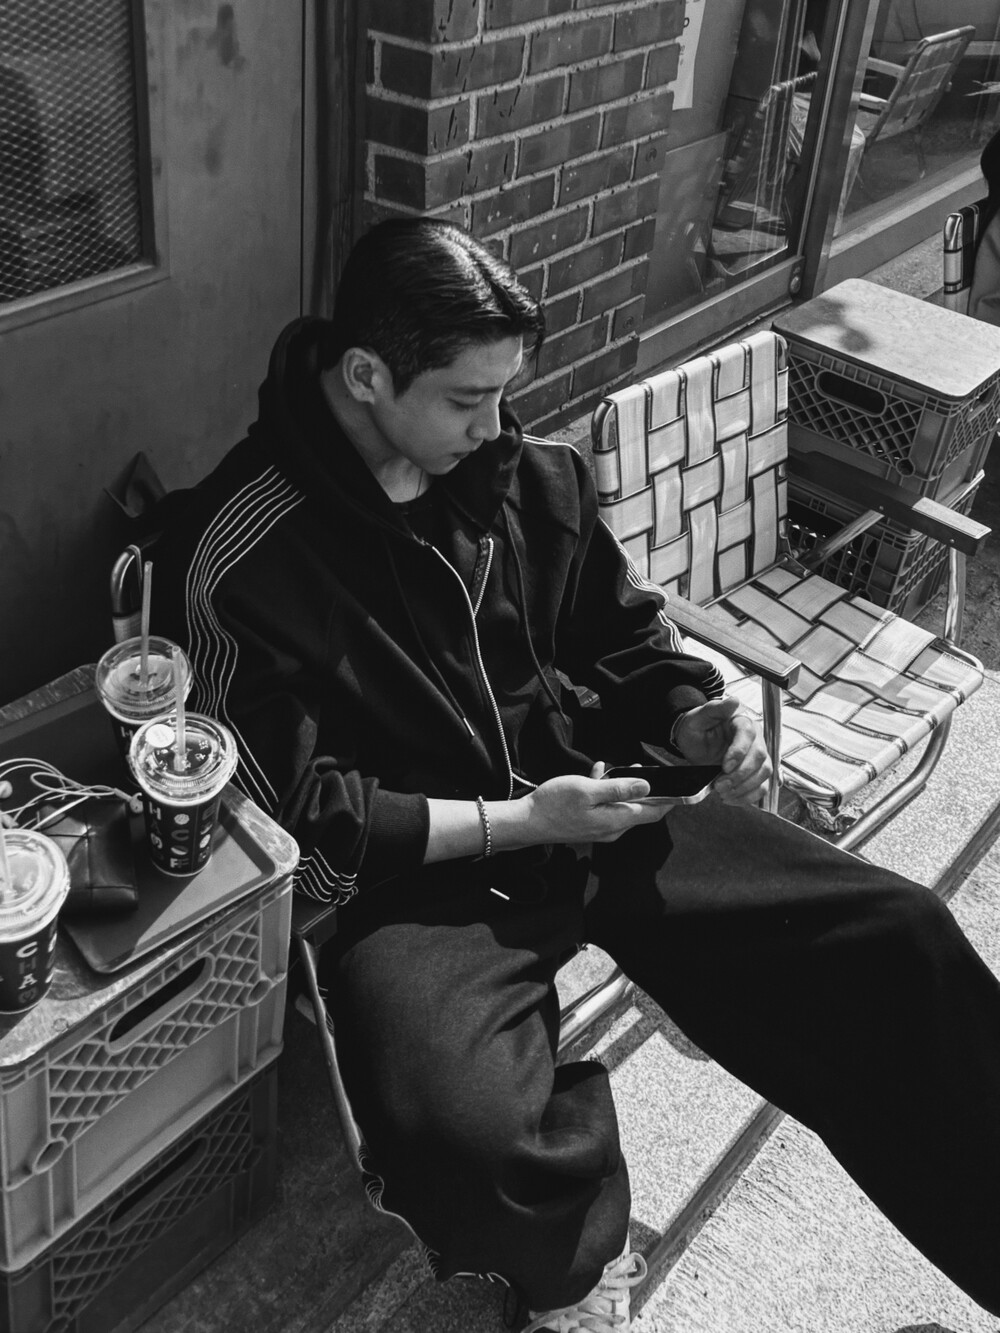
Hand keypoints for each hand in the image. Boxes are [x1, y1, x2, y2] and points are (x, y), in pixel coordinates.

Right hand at [522, 761, 667, 844]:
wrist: (526, 822)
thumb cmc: (554, 805)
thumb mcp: (588, 790)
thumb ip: (619, 788)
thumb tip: (647, 786)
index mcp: (616, 820)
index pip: (653, 813)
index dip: (669, 800)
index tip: (681, 788)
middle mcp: (612, 828)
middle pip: (638, 809)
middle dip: (642, 788)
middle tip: (639, 768)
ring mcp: (599, 828)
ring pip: (620, 806)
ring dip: (619, 787)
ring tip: (611, 769)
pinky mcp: (588, 825)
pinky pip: (604, 807)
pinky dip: (603, 791)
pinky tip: (595, 775)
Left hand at [673, 697, 770, 805]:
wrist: (694, 742)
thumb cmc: (696, 728)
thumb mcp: (699, 718)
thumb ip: (715, 709)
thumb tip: (734, 701)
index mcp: (742, 722)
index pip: (748, 735)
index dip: (739, 753)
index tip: (724, 766)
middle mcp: (755, 739)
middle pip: (760, 757)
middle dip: (740, 774)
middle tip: (720, 785)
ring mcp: (758, 757)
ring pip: (764, 774)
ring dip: (744, 787)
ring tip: (723, 793)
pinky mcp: (756, 772)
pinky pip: (761, 787)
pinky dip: (748, 796)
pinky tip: (731, 798)